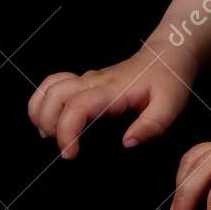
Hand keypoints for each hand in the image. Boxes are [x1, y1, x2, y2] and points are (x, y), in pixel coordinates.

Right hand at [27, 45, 195, 158]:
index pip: (77, 106)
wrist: (168, 56)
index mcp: (113, 90)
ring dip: (40, 112)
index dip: (67, 131)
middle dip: (48, 124)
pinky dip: (43, 103)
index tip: (70, 153)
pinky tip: (52, 121)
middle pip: (54, 95)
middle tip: (63, 147)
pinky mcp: (84, 82)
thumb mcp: (170, 105)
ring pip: (48, 88)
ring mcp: (87, 80)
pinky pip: (53, 86)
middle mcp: (94, 82)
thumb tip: (127, 143)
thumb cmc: (169, 80)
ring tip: (51, 136)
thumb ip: (152, 125)